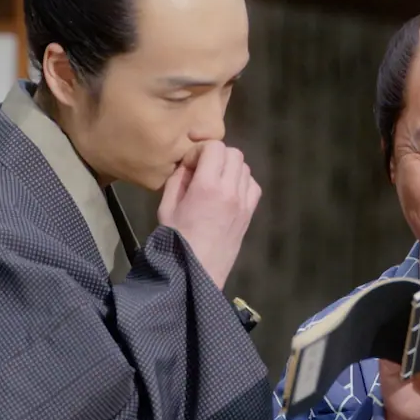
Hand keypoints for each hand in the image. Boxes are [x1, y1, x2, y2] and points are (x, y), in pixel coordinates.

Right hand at [157, 141, 260, 289]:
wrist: (197, 271)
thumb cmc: (176, 240)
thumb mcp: (166, 206)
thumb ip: (178, 179)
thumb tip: (189, 164)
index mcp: (207, 186)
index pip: (215, 147)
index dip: (200, 150)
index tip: (189, 165)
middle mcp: (230, 190)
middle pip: (233, 153)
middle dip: (216, 156)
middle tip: (202, 171)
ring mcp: (244, 202)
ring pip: (245, 168)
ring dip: (229, 168)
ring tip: (214, 182)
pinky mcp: (250, 213)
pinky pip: (253, 186)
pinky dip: (242, 183)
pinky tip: (228, 193)